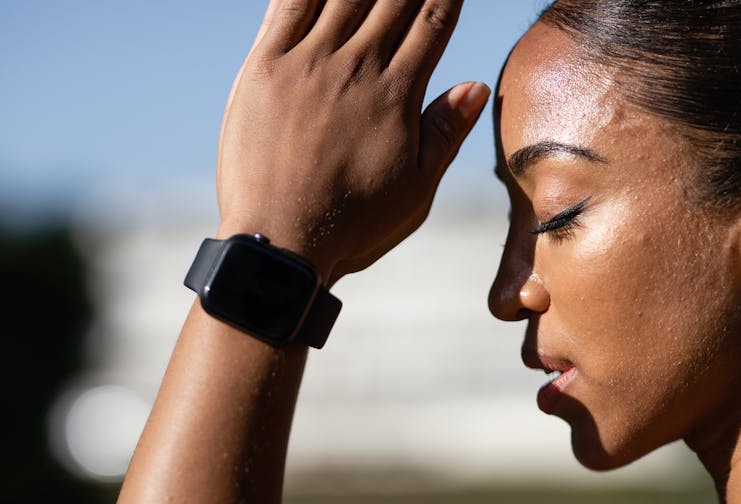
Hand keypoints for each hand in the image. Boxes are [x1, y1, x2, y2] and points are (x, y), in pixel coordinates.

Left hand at [217, 0, 488, 283]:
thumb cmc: (352, 226)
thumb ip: (445, 133)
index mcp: (396, 96)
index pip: (432, 21)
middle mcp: (355, 68)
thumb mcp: (415, 191)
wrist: (278, 243)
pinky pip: (288, 2)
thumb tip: (476, 86)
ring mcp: (307, 63)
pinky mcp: (264, 66)